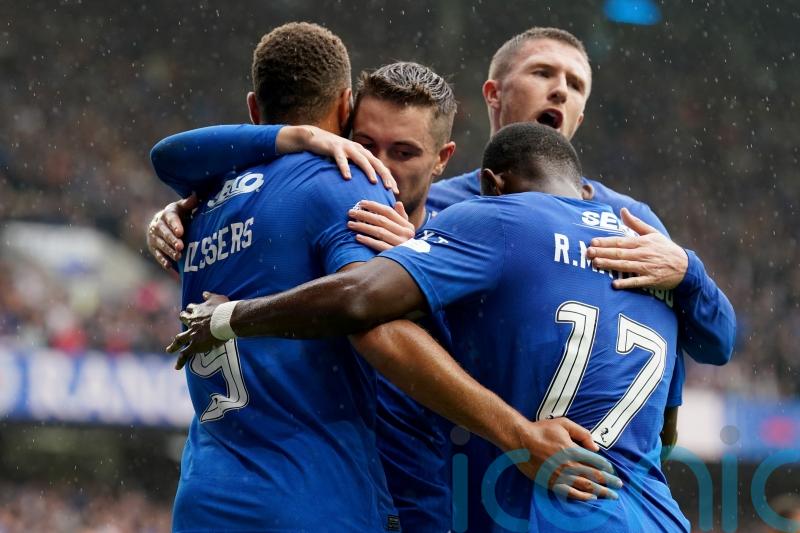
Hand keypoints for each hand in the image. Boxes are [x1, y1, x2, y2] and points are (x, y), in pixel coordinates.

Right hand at [146, 193, 198, 270]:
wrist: (160, 222)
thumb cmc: (178, 215)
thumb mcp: (182, 207)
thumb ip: (189, 203)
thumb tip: (196, 195)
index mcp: (167, 214)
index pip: (171, 218)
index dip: (175, 225)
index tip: (181, 232)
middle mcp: (158, 225)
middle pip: (164, 233)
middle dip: (172, 240)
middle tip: (181, 247)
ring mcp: (154, 237)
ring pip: (161, 244)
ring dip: (169, 251)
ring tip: (179, 256)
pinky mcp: (153, 248)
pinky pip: (157, 254)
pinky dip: (163, 260)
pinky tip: (169, 266)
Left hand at [166, 291, 229, 368]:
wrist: (226, 320)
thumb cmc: (224, 309)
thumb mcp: (218, 298)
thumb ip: (210, 296)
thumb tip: (204, 293)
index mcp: (198, 311)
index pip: (191, 309)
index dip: (191, 310)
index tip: (190, 310)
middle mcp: (192, 322)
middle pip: (183, 320)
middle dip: (182, 320)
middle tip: (181, 322)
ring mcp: (192, 334)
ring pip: (180, 339)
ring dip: (174, 344)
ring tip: (169, 350)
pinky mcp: (195, 345)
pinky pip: (185, 354)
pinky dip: (181, 360)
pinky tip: (177, 367)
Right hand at [277, 125, 397, 193]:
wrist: (315, 138)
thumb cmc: (333, 153)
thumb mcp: (348, 162)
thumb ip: (357, 171)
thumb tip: (366, 189)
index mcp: (364, 154)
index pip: (380, 166)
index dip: (389, 178)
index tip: (395, 192)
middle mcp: (359, 149)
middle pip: (376, 163)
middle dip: (384, 176)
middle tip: (390, 188)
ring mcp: (347, 147)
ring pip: (361, 160)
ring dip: (369, 171)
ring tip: (374, 182)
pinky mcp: (335, 148)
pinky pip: (341, 159)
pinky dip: (345, 168)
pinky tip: (347, 177)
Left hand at [347, 200, 415, 251]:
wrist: (409, 264)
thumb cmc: (404, 244)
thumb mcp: (406, 231)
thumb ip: (401, 216)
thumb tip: (397, 202)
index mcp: (407, 226)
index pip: (389, 212)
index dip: (374, 206)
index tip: (361, 203)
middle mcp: (405, 234)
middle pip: (381, 221)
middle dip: (364, 215)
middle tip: (350, 212)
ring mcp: (399, 245)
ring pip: (379, 232)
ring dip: (363, 227)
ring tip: (350, 224)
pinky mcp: (393, 254)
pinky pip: (379, 245)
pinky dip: (368, 240)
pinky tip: (357, 237)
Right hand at [510, 417, 622, 500]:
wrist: (520, 441)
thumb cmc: (541, 430)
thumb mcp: (564, 424)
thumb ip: (582, 433)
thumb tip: (595, 447)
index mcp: (573, 450)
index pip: (597, 462)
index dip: (607, 469)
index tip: (614, 473)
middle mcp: (569, 465)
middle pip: (594, 476)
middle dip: (609, 483)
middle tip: (619, 487)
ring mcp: (560, 475)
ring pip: (585, 487)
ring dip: (600, 492)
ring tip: (610, 496)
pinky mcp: (551, 482)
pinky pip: (570, 493)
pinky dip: (582, 497)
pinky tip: (590, 498)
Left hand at [586, 207, 687, 289]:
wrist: (686, 267)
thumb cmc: (666, 249)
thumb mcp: (653, 233)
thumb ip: (636, 223)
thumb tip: (623, 210)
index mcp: (642, 242)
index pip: (620, 241)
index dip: (606, 242)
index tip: (592, 242)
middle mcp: (643, 254)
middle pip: (620, 253)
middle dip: (603, 252)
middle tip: (588, 253)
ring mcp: (647, 267)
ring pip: (625, 266)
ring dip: (610, 265)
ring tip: (596, 263)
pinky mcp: (651, 280)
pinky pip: (637, 282)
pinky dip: (626, 283)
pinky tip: (614, 284)